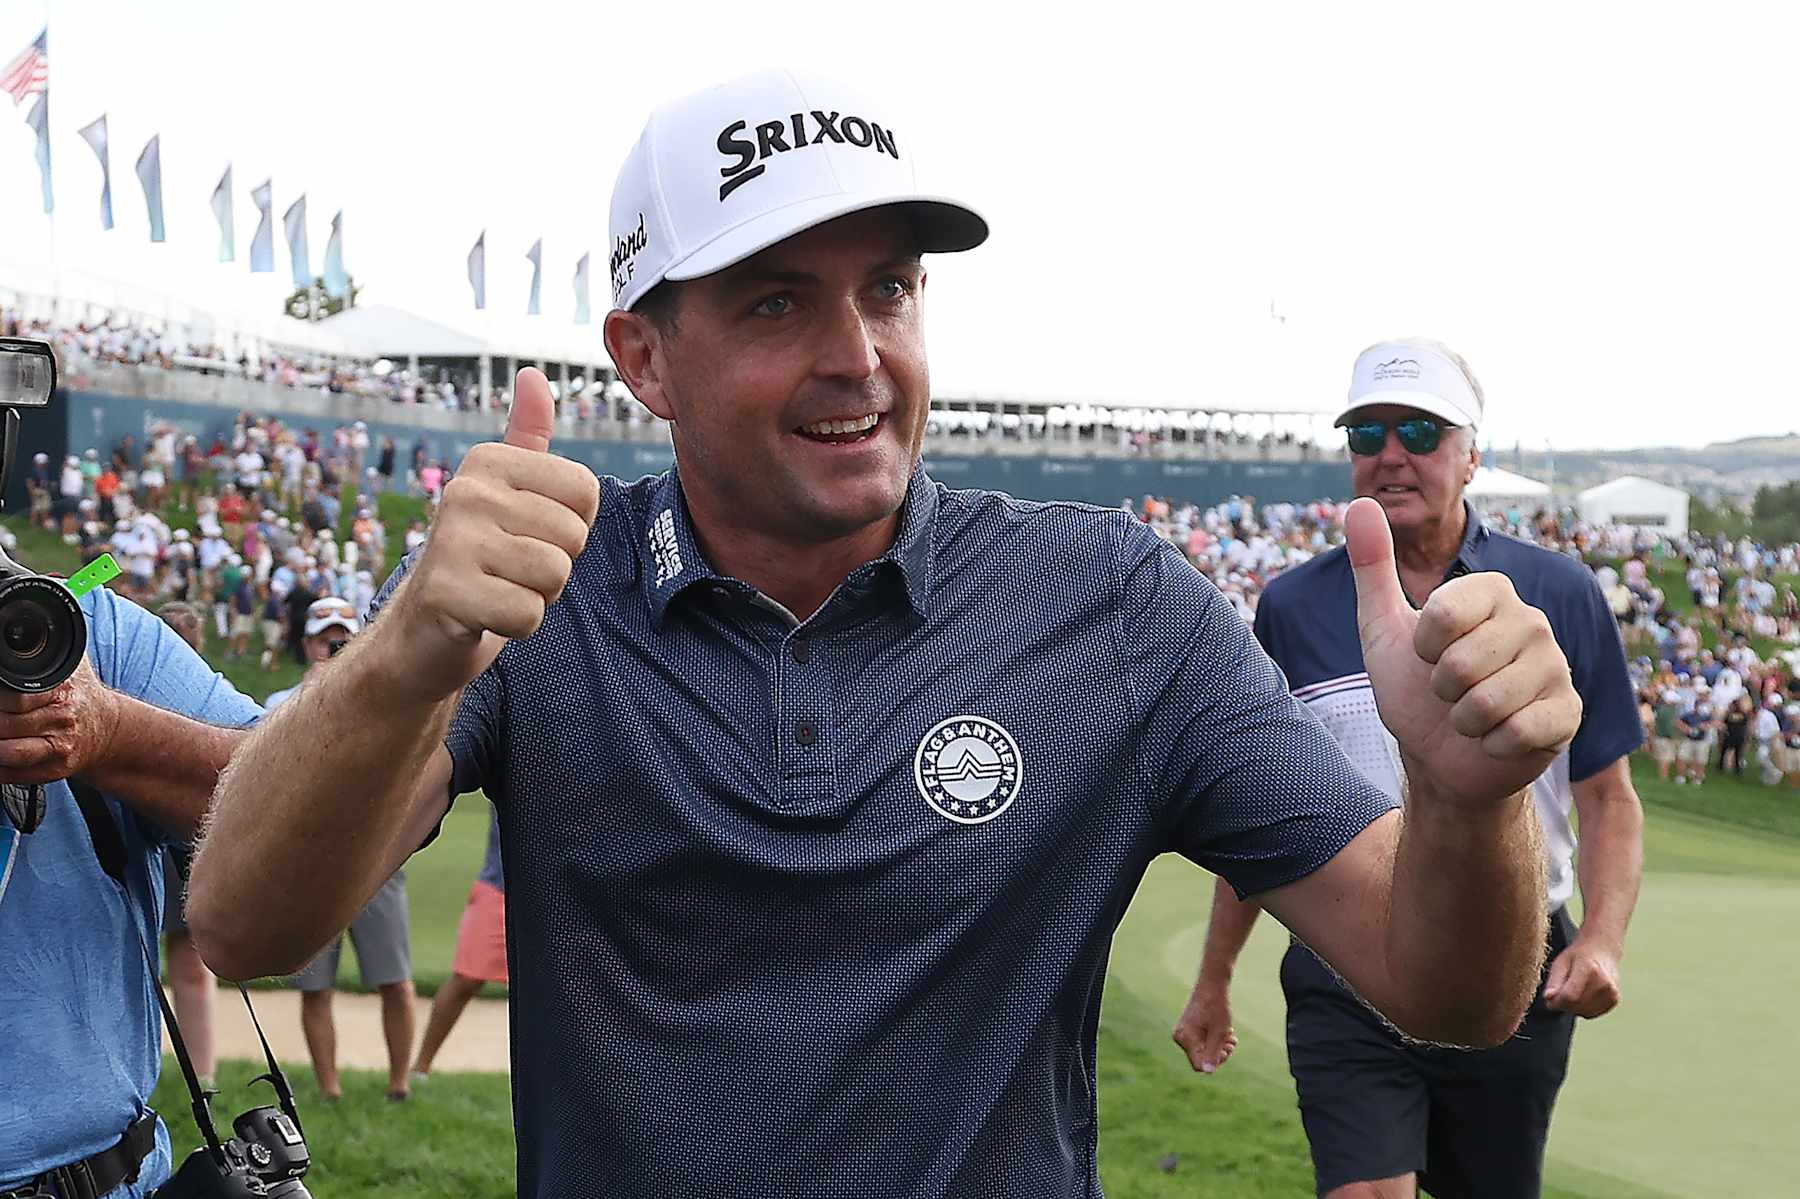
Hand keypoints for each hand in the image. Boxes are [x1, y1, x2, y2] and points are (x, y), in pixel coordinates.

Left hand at [0, 656, 122, 784]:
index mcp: (62, 693)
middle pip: (4, 725)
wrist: (111, 728)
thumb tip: (18, 640)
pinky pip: (11, 774)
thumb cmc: (82, 696)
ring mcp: (58, 748)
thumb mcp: (71, 666)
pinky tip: (1, 751)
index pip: (15, 698)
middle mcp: (62, 721)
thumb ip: (46, 653)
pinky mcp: (53, 770)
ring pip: (7, 753)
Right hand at [382, 369, 599, 702]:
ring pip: (554, 575)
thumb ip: (526, 438)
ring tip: (499, 588)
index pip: (586, 490)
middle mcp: (466, 491)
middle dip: (555, 567)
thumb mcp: (504, 492)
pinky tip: (486, 615)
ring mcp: (453, 540)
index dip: (571, 526)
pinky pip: (528, 613)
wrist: (422, 631)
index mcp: (487, 462)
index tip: (528, 534)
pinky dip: (517, 625)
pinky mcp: (448, 593)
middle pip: (573, 535)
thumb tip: (533, 374)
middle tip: (510, 570)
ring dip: (537, 596)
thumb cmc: (481, 558)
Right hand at [1171, 976, 1237, 1074]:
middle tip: (1231, 1043)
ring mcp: (1183, 1033)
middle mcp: (1180, 1037)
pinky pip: (1201, 1041)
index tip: (1226, 1050)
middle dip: (1219, 1053)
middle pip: (1201, 1058)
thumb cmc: (1216, 1007)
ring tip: (1231, 1037)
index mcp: (1185, 1039)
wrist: (1212, 985)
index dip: (1215, 1062)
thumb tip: (1207, 1072)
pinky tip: (1225, 1032)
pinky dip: (1214, 1039)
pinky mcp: (1188, 1029)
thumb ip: (1213, 1053)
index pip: (1199, 1065)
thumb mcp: (1219, 1033)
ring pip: (1203, 1050)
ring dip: (1219, 1046)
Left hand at [1347, 498, 1581, 805]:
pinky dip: (1492, 744)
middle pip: (1462, 663)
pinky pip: (1519, 732)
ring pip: (1488, 702)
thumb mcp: (1382, 627)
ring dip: (1464, 721)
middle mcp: (1532, 621)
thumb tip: (1359, 501)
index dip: (1422, 647)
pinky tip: (1497, 737)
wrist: (1439, 754)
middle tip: (1450, 691)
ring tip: (1470, 714)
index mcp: (1491, 591)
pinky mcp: (1568, 712)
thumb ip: (1372, 566)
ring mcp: (1556, 666)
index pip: (1443, 614)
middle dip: (1441, 690)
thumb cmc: (1413, 687)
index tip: (1426, 654)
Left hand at [1543, 937, 1622, 1017]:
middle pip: (1577, 1005)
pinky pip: (1592, 1013)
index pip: (1569, 996)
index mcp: (1589, 969)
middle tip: (1560, 992)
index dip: (1556, 1001)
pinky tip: (1582, 995)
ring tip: (1572, 990)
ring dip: (1573, 1007)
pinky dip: (1583, 1008)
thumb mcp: (1561, 963)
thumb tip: (1548, 998)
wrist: (1602, 950)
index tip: (1549, 997)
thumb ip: (1554, 982)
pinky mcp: (1614, 1000)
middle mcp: (1604, 982)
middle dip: (1563, 1004)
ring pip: (1584, 1012)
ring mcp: (1612, 993)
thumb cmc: (1577, 955)